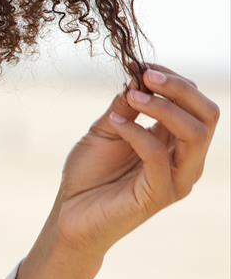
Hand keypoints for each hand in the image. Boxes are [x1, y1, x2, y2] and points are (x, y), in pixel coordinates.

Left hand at [52, 63, 220, 256]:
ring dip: (164, 108)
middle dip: (179, 89)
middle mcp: (185, 161)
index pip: (196, 104)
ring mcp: (176, 179)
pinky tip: (115, 123)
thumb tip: (137, 76)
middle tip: (146, 75)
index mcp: (176, 143)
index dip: (173, 80)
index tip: (142, 65)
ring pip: (194, 135)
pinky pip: (158, 157)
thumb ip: (125, 106)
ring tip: (132, 95)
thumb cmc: (90, 172)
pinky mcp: (159, 195)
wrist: (70, 213)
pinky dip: (137, 133)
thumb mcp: (108, 129)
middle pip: (207, 116)